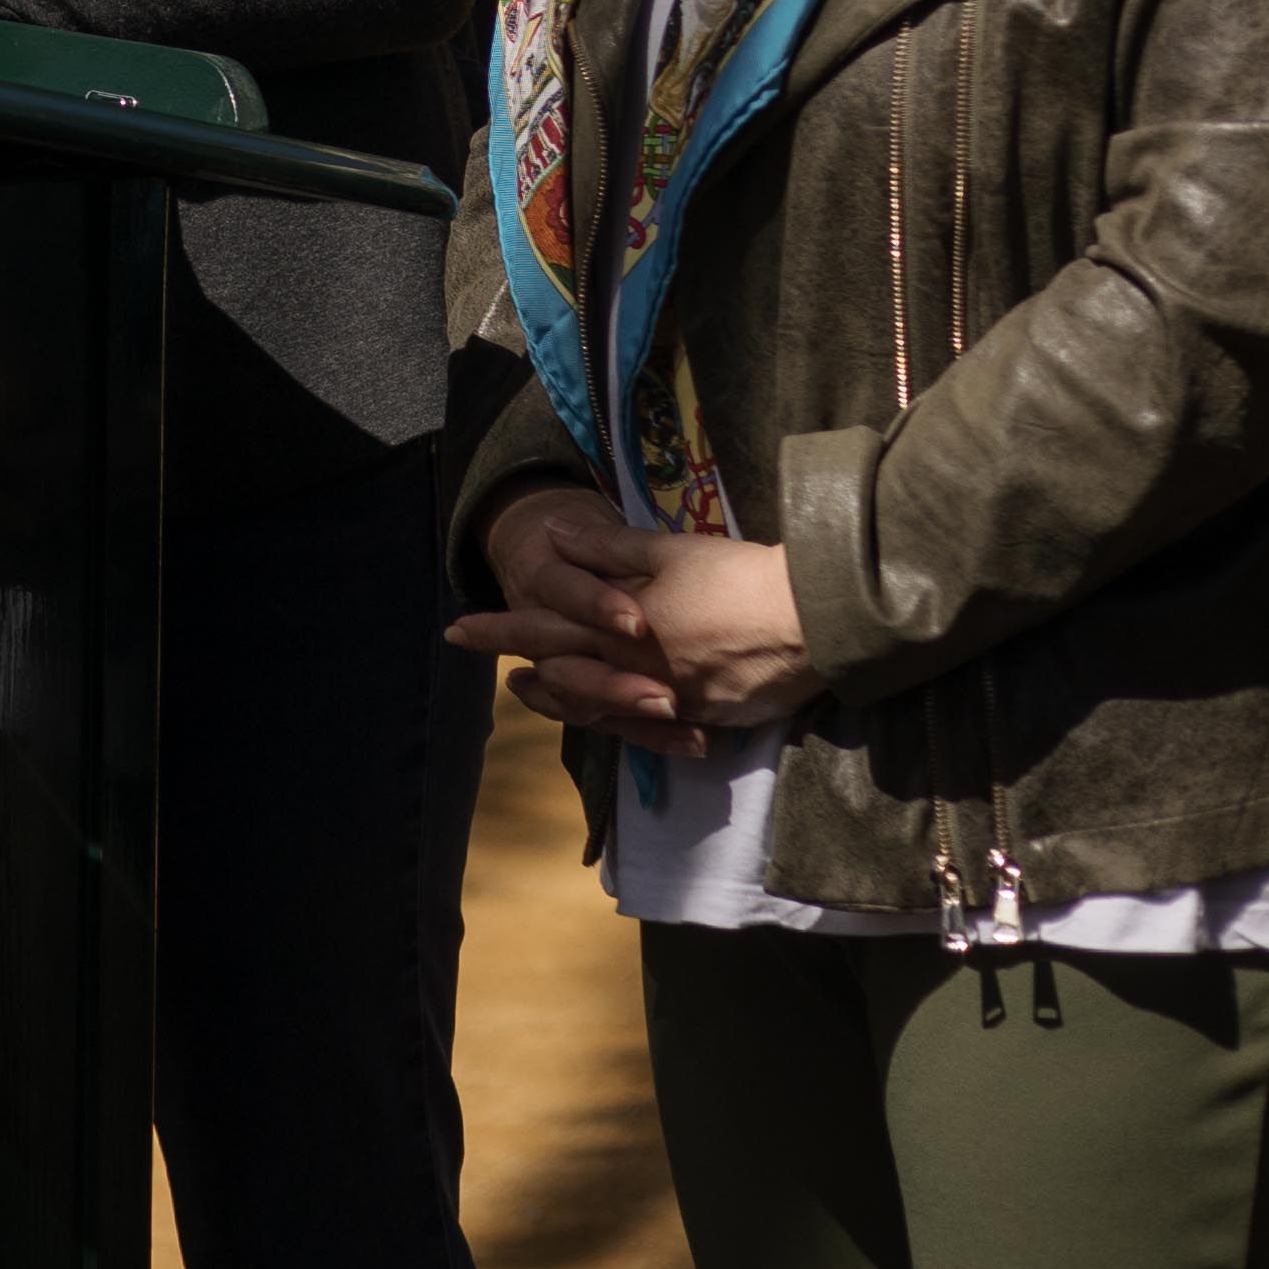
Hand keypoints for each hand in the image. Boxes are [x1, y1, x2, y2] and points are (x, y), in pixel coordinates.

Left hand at [455, 497, 828, 741]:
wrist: (812, 619)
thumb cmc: (738, 574)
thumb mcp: (669, 550)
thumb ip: (606, 551)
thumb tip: (550, 537)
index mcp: (619, 626)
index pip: (542, 628)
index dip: (498, 630)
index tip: (456, 632)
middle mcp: (635, 671)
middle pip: (564, 677)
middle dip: (526, 672)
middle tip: (500, 675)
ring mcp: (670, 701)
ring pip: (602, 709)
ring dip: (564, 702)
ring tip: (539, 693)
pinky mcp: (707, 718)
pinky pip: (653, 731)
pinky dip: (626, 725)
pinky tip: (616, 717)